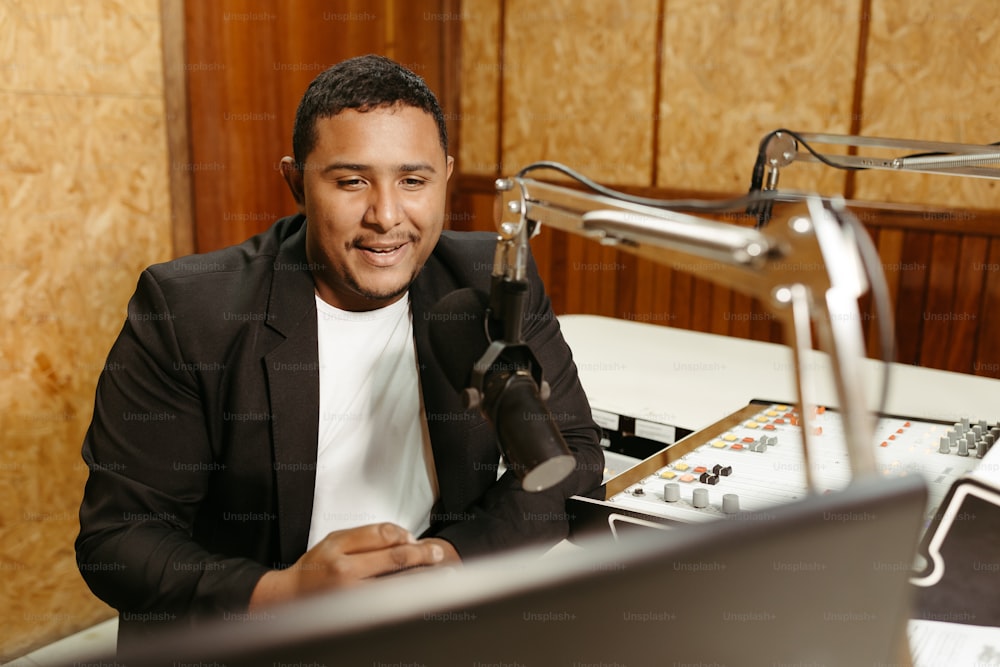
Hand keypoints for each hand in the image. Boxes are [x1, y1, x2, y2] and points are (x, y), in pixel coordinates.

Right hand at [249, 523, 458, 608]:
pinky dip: (408, 599)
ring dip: (424, 579)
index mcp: (338, 547)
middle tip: (438, 554)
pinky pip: (389, 605)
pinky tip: (422, 597)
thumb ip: (366, 536)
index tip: (415, 538)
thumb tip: (404, 538)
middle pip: (395, 559)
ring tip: (442, 575)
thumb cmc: (314, 568)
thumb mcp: (334, 540)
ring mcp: (351, 596)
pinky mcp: (355, 615)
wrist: (288, 600)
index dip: (403, 534)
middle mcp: (344, 571)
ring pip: (397, 584)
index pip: (382, 534)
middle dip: (423, 555)